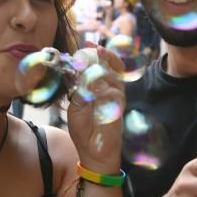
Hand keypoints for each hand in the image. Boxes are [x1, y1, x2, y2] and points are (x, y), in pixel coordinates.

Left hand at [67, 45, 124, 170]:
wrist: (93, 152)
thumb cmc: (85, 130)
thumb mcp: (76, 106)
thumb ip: (79, 90)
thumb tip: (78, 72)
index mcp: (101, 89)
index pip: (103, 66)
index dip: (97, 53)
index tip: (88, 44)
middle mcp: (111, 91)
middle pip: (113, 66)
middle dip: (102, 55)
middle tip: (92, 49)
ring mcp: (117, 99)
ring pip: (113, 76)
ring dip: (99, 71)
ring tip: (87, 72)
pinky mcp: (119, 108)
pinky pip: (113, 92)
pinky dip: (100, 89)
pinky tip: (91, 91)